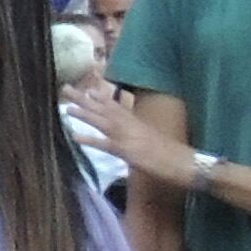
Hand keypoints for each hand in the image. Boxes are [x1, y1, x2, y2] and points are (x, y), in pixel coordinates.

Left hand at [64, 83, 183, 184]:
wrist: (184, 162)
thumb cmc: (170, 153)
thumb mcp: (151, 138)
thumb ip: (138, 132)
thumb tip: (129, 132)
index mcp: (136, 122)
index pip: (116, 106)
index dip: (101, 97)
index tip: (87, 88)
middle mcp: (130, 125)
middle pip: (105, 109)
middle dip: (85, 99)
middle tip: (66, 88)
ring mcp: (127, 137)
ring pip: (103, 122)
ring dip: (85, 114)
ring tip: (67, 108)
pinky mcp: (127, 151)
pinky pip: (105, 145)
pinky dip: (90, 140)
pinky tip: (75, 137)